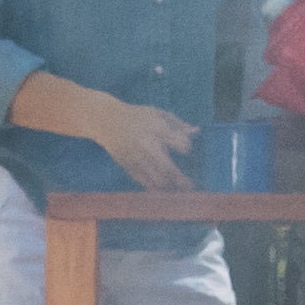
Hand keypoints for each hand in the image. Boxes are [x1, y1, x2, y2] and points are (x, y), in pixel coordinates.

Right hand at [74, 92, 199, 191]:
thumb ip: (178, 123)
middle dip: (181, 180)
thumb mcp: (158, 113)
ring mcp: (137, 158)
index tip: (185, 149)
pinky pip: (143, 181)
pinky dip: (154, 187)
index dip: (185, 147)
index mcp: (158, 129)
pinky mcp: (128, 166)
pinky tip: (161, 189)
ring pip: (156, 179)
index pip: (180, 144)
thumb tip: (196, 131)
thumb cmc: (137, 116)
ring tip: (177, 191)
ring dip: (168, 186)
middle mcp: (148, 145)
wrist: (107, 121)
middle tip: (189, 186)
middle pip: (168, 168)